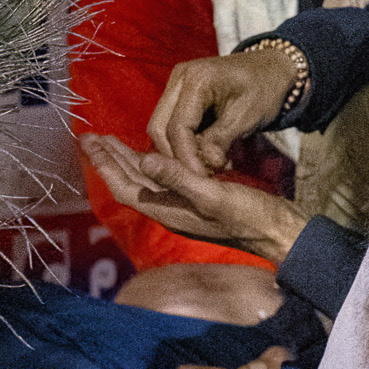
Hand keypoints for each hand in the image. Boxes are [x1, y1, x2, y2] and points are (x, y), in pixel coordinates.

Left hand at [82, 137, 306, 264]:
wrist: (280, 232)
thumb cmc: (250, 217)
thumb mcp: (214, 196)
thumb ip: (179, 179)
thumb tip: (144, 160)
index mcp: (170, 211)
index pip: (127, 187)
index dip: (105, 165)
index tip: (89, 141)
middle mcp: (172, 210)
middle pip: (132, 183)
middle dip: (110, 160)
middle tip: (90, 136)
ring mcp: (185, 207)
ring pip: (147, 181)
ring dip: (128, 160)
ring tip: (111, 142)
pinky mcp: (199, 201)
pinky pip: (165, 180)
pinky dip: (153, 164)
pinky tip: (155, 155)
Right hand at [150, 51, 305, 174]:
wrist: (272, 68)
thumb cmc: (264, 89)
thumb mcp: (247, 116)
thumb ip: (222, 140)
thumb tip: (204, 166)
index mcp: (196, 79)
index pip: (177, 127)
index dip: (186, 157)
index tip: (202, 179)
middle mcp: (179, 78)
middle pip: (159, 128)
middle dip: (176, 157)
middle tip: (200, 178)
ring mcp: (176, 85)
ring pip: (160, 128)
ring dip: (178, 152)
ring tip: (206, 168)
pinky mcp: (179, 95)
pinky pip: (171, 125)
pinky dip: (183, 144)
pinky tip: (204, 157)